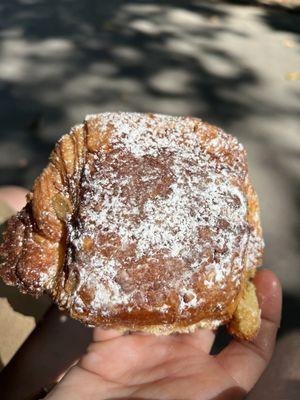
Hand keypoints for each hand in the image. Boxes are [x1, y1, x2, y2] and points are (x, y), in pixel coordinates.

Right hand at [46, 269, 280, 399]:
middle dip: (208, 282)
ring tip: (170, 246)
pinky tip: (122, 266)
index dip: (262, 313)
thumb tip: (257, 345)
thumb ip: (228, 384)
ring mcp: (143, 349)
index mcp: (208, 378)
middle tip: (211, 246)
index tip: (266, 277)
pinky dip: (115, 293)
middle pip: (200, 312)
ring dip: (161, 280)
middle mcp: (178, 357)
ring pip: (157, 305)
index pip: (247, 344)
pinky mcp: (107, 345)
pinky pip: (113, 312)